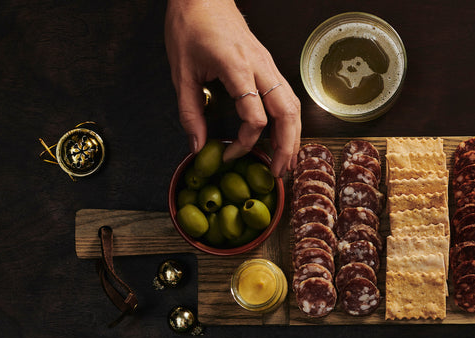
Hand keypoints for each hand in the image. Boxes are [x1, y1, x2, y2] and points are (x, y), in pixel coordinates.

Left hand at [165, 0, 300, 175]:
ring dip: (293, 135)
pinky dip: (290, 120)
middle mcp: (261, 66)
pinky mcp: (270, 65)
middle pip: (287, 113)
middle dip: (286, 146)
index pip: (255, 116)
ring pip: (293, 105)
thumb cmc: (189, 27)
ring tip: (287, 160)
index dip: (245, 143)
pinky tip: (285, 135)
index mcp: (237, 67)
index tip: (229, 155)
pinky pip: (288, 96)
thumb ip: (189, 112)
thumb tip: (197, 147)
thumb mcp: (180, 72)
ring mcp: (269, 64)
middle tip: (279, 172)